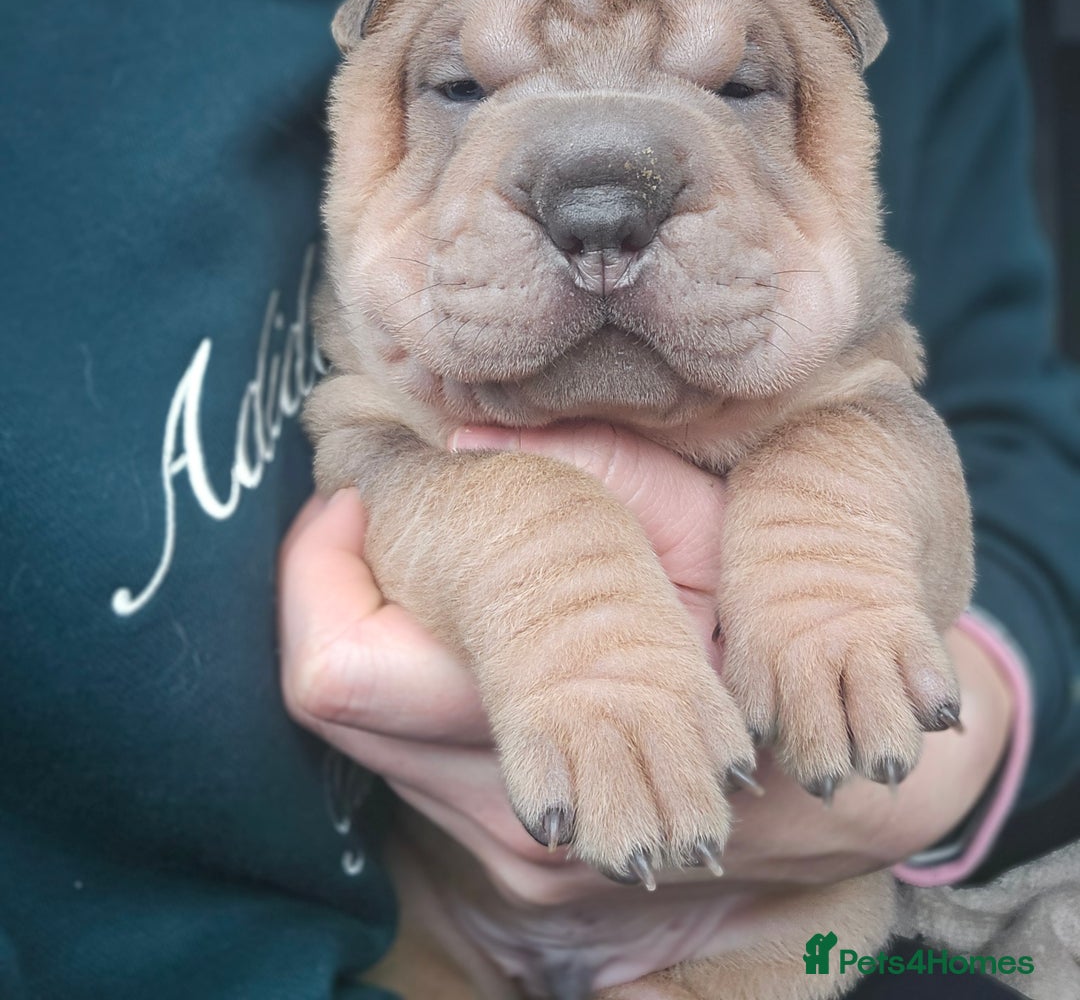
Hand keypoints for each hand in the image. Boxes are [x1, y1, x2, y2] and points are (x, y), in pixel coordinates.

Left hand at [278, 424, 1013, 955]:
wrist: (860, 777)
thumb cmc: (784, 622)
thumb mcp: (709, 526)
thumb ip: (596, 474)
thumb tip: (456, 435)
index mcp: (551, 710)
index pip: (341, 670)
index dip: (316, 568)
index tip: (351, 490)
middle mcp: (513, 810)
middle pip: (332, 699)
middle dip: (341, 583)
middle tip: (387, 502)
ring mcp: (517, 845)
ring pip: (365, 733)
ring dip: (382, 628)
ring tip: (451, 554)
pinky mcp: (525, 853)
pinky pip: (413, 754)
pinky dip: (420, 674)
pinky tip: (484, 620)